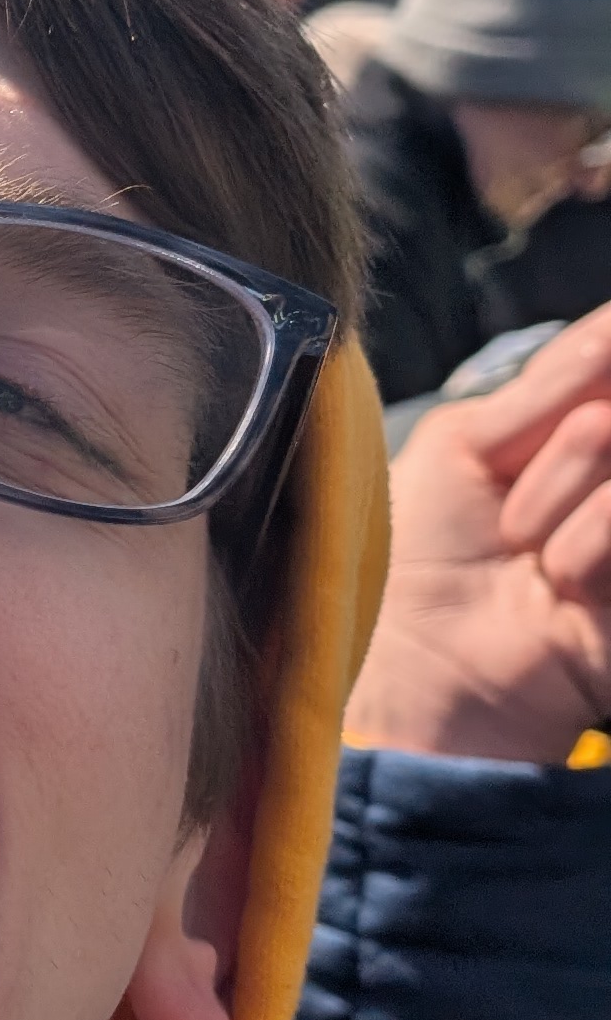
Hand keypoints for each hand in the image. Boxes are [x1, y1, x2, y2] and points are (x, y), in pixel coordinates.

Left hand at [345, 305, 610, 761]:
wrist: (427, 671)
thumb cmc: (426, 559)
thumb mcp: (468, 443)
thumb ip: (552, 380)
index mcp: (575, 424)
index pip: (603, 349)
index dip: (598, 350)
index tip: (566, 387)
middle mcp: (610, 466)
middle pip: (607, 403)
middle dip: (563, 440)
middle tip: (511, 518)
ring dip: (555, 496)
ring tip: (524, 553)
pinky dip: (586, 540)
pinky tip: (562, 586)